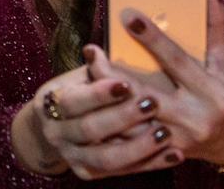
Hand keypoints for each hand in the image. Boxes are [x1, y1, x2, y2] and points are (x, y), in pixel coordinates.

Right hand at [12, 46, 179, 179]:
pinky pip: (123, 171)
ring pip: (107, 158)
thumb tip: (98, 50)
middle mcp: (56, 133)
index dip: (99, 94)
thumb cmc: (77, 92)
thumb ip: (93, 70)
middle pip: (89, 129)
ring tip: (165, 133)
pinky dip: (150, 163)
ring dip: (139, 147)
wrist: (58, 126)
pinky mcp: (89, 173)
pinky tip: (174, 154)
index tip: (126, 84)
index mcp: (49, 103)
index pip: (73, 101)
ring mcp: (72, 156)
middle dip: (122, 118)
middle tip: (152, 104)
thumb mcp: (79, 77)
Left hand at [102, 0, 223, 166]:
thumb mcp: (223, 61)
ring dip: (105, 99)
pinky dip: (108, 124)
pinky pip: (127, 141)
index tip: (127, 15)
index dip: (152, 38)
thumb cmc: (223, 93)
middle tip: (91, 50)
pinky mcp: (161, 154)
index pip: (177, 61)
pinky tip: (89, 105)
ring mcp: (175, 140)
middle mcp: (193, 118)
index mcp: (211, 92)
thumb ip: (216, 25)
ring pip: (131, 122)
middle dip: (113, 74)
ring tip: (85, 73)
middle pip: (144, 95)